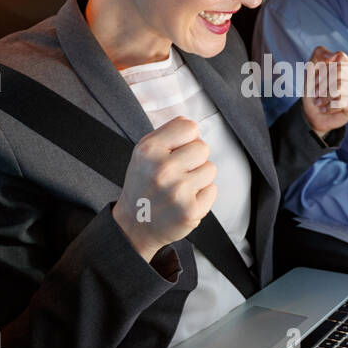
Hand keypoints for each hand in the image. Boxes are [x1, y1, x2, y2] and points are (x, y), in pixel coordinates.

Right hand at [112, 116, 217, 261]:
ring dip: (199, 178)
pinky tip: (184, 201)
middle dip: (194, 159)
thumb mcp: (144, 153)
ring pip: (210, 169)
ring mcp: (177, 191)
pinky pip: (212, 190)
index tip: (176, 152)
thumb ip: (167, 133)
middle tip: (177, 173)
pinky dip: (202, 196)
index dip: (186, 139)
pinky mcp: (190, 211)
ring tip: (180, 188)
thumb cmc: (143, 185)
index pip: (190, 127)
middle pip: (203, 147)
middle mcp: (162, 169)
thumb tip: (190, 122)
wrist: (135, 225)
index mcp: (149, 150)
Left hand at [302, 45, 347, 137]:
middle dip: (323, 83)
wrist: (312, 112)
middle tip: (315, 93)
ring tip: (319, 102)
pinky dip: (330, 106)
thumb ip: (320, 53)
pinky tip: (326, 109)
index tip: (314, 80)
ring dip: (325, 96)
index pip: (340, 58)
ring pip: (341, 87)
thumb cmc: (314, 89)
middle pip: (340, 72)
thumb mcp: (312, 67)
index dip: (324, 69)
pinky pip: (344, 102)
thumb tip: (334, 56)